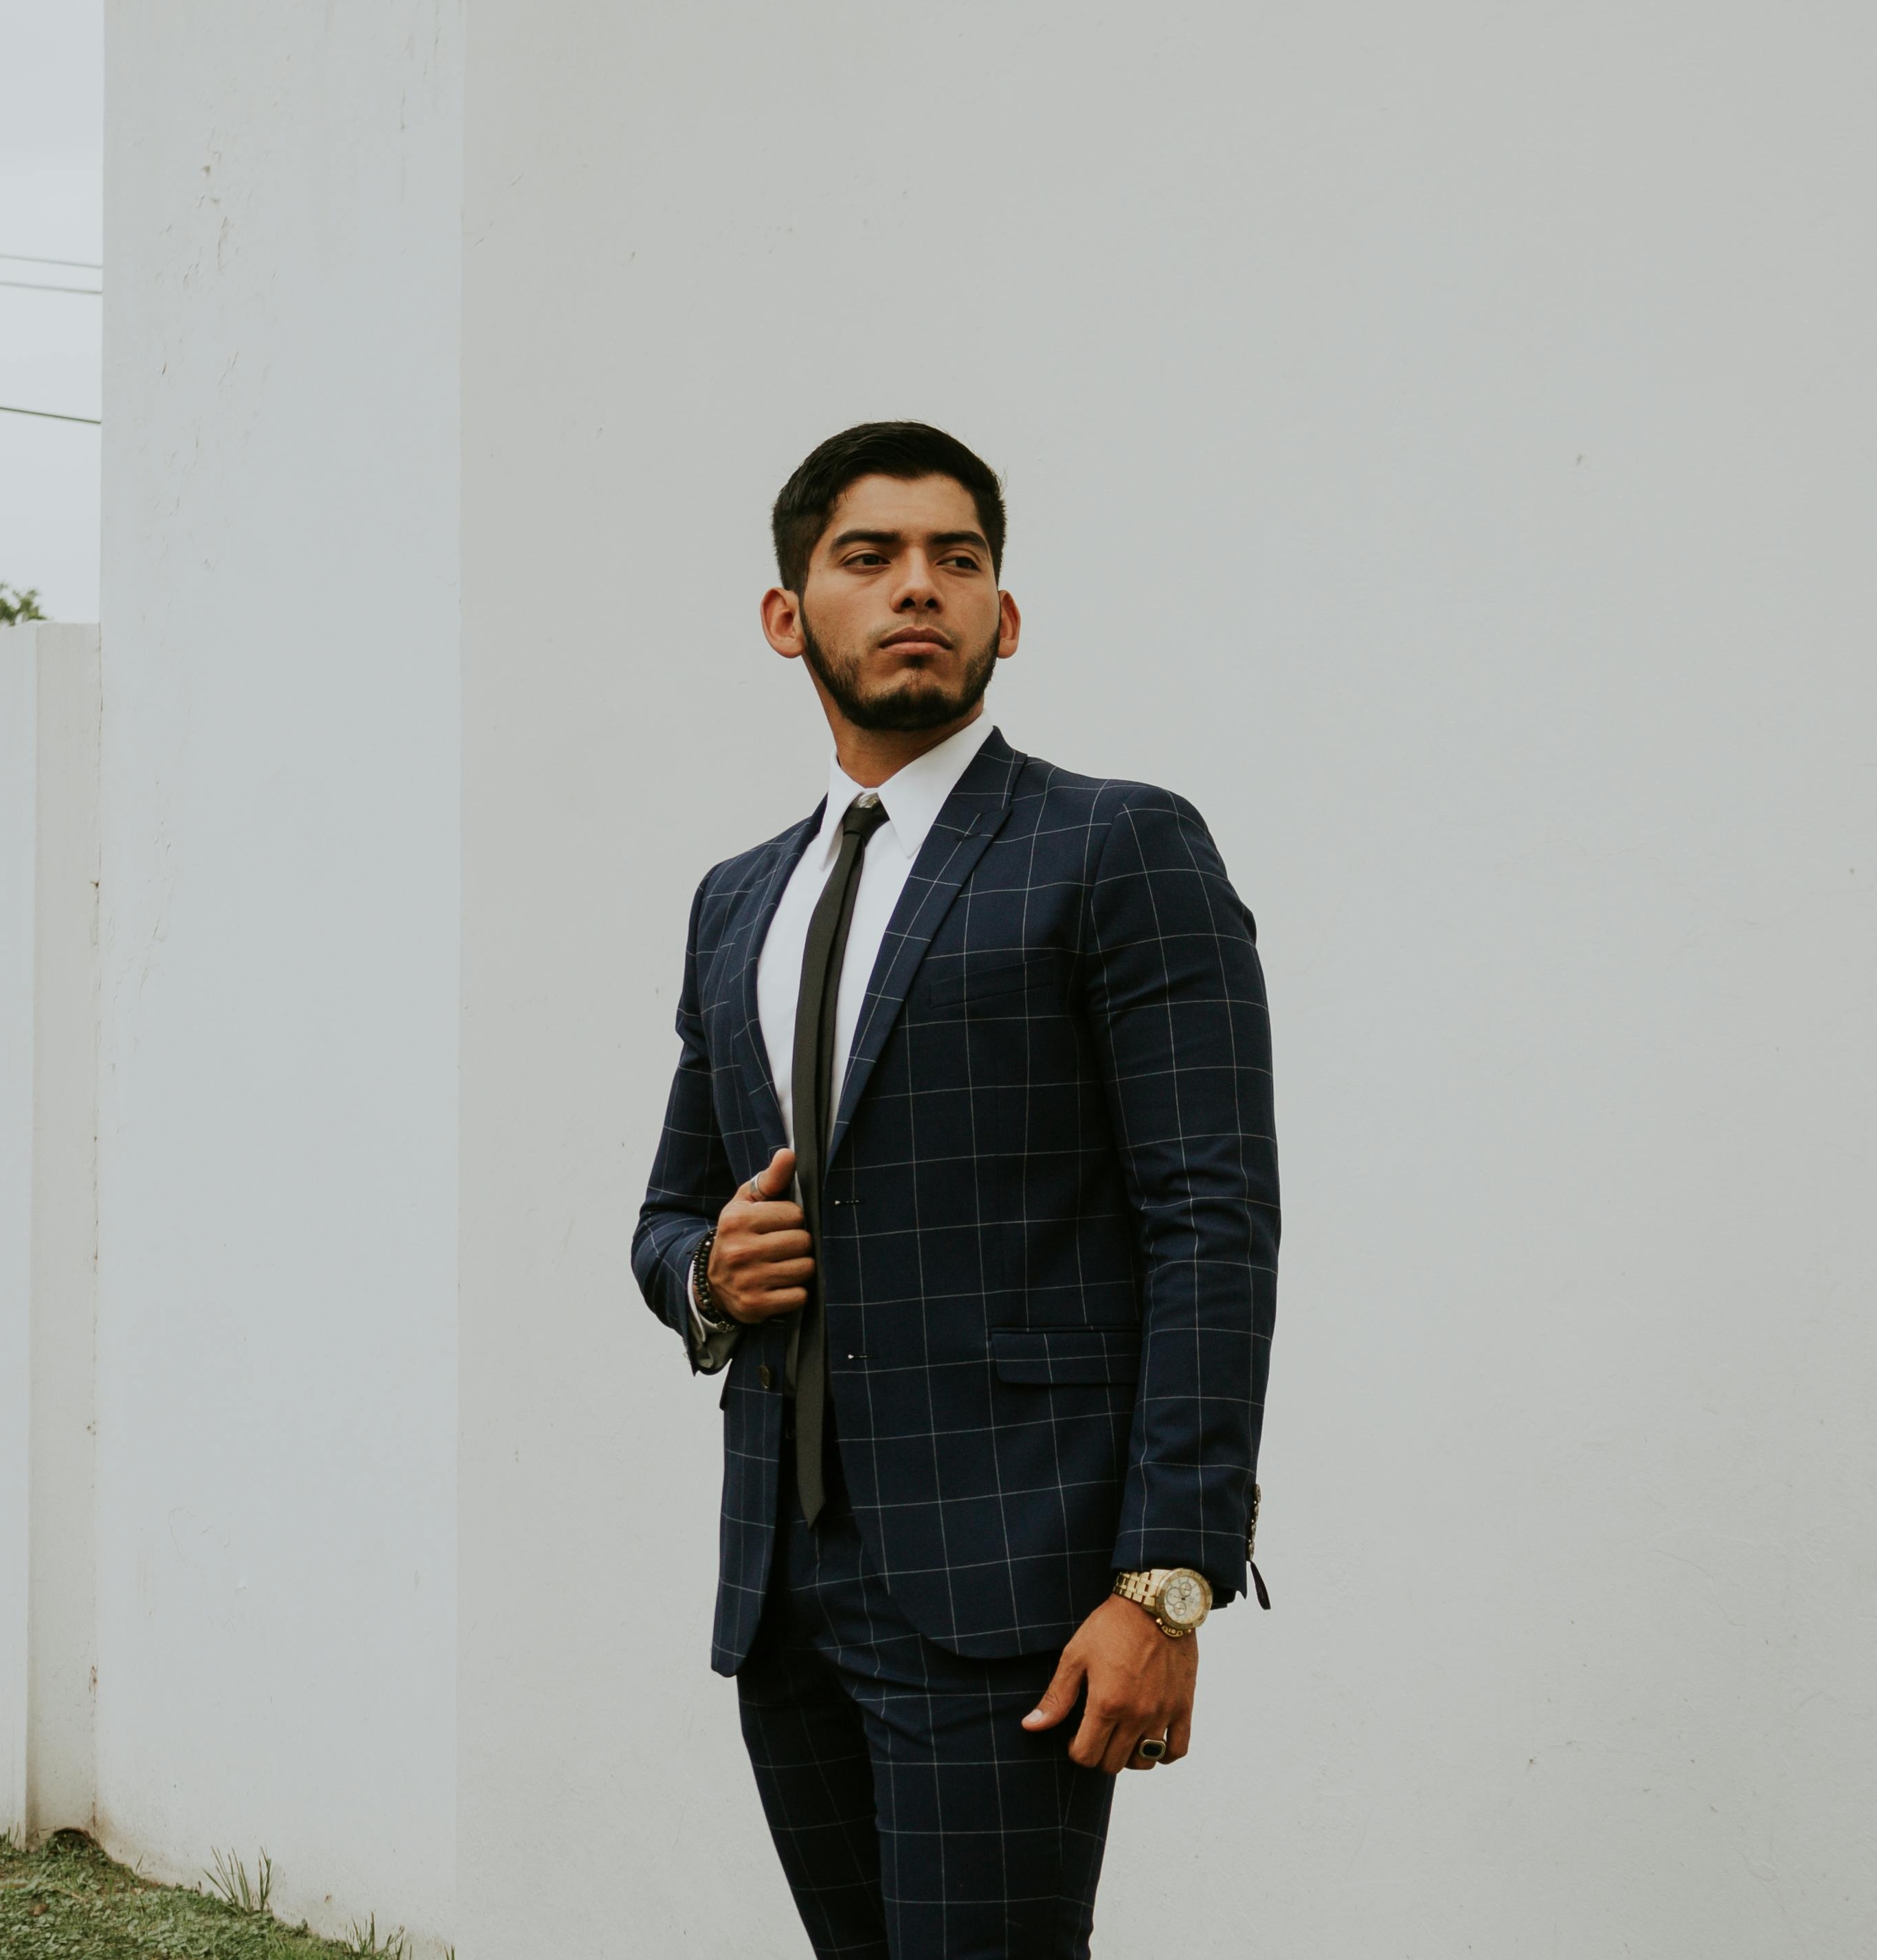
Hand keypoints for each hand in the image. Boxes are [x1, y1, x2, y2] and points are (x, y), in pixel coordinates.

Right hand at [706, 1148, 813, 1324]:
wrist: (710, 1281)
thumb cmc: (738, 1234)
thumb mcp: (747, 1203)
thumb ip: (771, 1179)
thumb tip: (788, 1154)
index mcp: (738, 1221)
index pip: (795, 1215)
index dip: (793, 1220)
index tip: (780, 1225)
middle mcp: (740, 1251)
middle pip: (803, 1242)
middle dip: (799, 1244)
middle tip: (784, 1247)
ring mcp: (748, 1280)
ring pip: (805, 1269)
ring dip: (801, 1268)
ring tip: (784, 1265)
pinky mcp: (756, 1305)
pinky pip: (799, 1296)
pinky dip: (796, 1293)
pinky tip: (781, 1286)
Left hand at [1021, 1594, 1196, 1773]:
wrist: (1156, 1603)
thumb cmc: (1111, 1626)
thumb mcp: (1076, 1656)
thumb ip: (1057, 1697)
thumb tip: (1030, 1726)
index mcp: (1107, 1704)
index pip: (1086, 1756)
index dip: (1075, 1751)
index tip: (1075, 1737)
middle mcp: (1136, 1715)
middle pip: (1113, 1763)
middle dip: (1099, 1754)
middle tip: (1096, 1733)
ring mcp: (1162, 1713)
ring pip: (1144, 1761)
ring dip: (1129, 1755)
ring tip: (1121, 1735)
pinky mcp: (1184, 1706)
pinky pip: (1177, 1750)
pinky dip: (1163, 1754)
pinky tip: (1151, 1739)